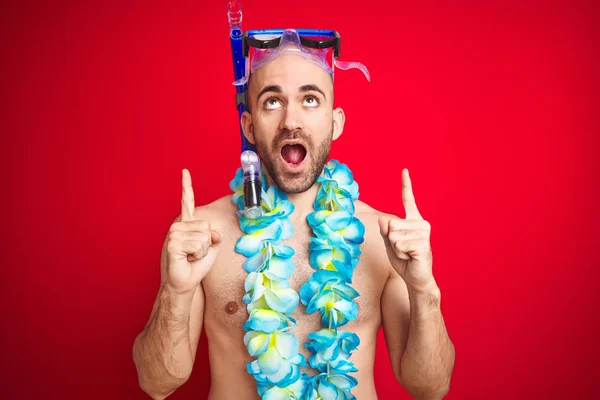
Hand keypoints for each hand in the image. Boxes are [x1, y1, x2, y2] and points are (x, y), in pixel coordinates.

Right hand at [165, 169, 222, 294]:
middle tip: (195, 253)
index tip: (184, 171)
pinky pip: (198, 245)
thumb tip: (213, 232)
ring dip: (202, 251)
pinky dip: (198, 255)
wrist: (184, 283)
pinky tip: (187, 259)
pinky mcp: (173, 244)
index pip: (187, 201)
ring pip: (205, 236)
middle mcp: (179, 226)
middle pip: (207, 226)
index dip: (186, 186)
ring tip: (190, 257)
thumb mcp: (212, 248)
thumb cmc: (196, 266)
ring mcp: (174, 233)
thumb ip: (214, 235)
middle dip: (208, 243)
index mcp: (186, 223)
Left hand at [378, 169, 434, 292]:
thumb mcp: (390, 243)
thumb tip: (384, 219)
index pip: (408, 199)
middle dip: (391, 240)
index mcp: (413, 220)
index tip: (404, 170)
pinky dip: (400, 254)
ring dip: (396, 249)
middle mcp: (421, 223)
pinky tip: (411, 258)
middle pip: (391, 223)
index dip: (406, 184)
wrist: (416, 278)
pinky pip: (399, 245)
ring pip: (394, 235)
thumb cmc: (404, 261)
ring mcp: (424, 233)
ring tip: (407, 254)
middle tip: (403, 250)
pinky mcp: (423, 244)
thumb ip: (385, 230)